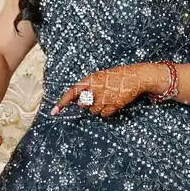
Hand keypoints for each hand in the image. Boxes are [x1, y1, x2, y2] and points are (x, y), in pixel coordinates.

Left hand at [51, 64, 165, 117]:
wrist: (135, 76)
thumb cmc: (116, 77)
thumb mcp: (100, 77)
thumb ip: (88, 87)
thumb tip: (78, 101)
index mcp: (90, 79)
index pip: (72, 91)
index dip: (62, 102)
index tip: (54, 112)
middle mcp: (95, 88)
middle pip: (83, 105)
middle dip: (88, 103)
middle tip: (99, 96)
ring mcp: (104, 97)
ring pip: (93, 111)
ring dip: (99, 107)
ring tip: (109, 97)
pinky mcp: (113, 105)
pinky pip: (104, 114)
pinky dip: (108, 111)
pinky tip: (114, 102)